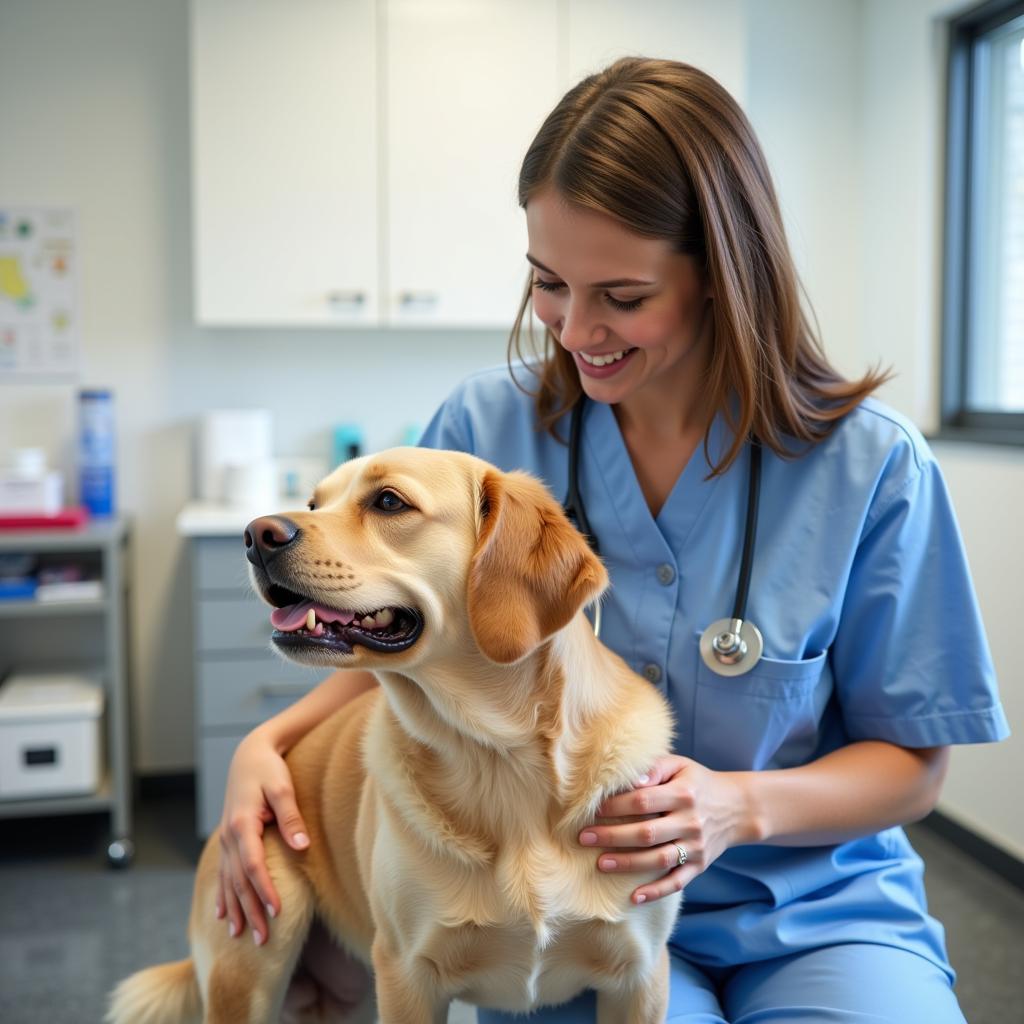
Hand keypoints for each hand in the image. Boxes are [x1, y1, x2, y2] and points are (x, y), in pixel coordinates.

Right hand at [214, 727, 310, 943]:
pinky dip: (222, 896)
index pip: (253, 866)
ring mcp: (225, 840)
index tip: (278, 912)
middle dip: (250, 911)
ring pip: (228, 882)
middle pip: (239, 881)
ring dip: (234, 909)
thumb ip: (291, 817)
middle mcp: (229, 837)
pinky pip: (222, 874)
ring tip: (240, 936)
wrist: (249, 755)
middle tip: (262, 939)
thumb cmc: (269, 769)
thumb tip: (302, 845)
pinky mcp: (227, 841)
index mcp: (242, 824)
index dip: (265, 890)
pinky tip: (221, 915)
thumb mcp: (283, 787)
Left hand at [579, 754, 753, 904]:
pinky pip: (677, 882)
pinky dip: (656, 891)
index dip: (615, 806)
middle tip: (584, 837)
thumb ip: (653, 769)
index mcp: (683, 794)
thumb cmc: (697, 782)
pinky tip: (634, 897)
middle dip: (612, 836)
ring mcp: (696, 846)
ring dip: (628, 864)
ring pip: (658, 859)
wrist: (737, 807)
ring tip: (600, 864)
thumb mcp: (680, 765)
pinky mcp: (700, 866)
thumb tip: (629, 780)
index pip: (643, 801)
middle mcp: (691, 821)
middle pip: (646, 833)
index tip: (592, 809)